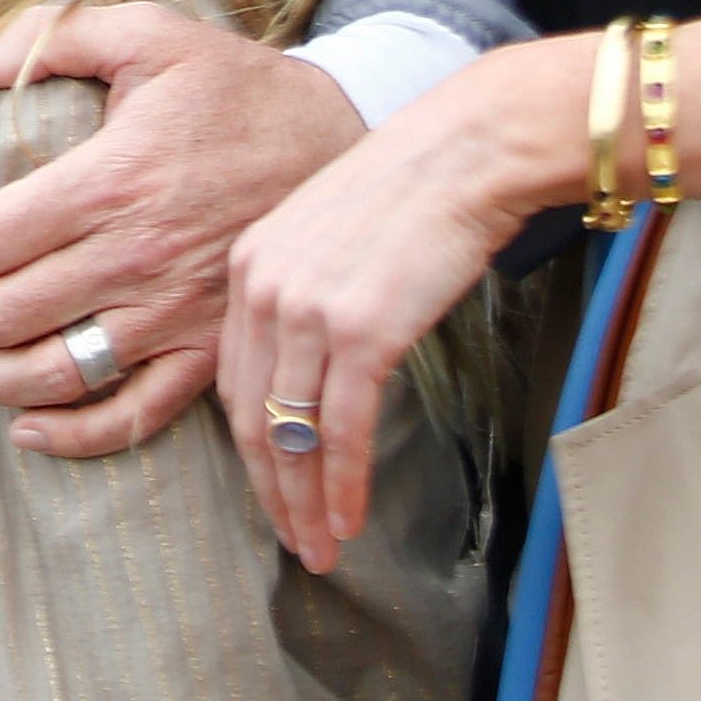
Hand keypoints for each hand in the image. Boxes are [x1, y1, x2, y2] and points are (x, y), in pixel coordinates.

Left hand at [0, 5, 364, 457]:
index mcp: (110, 182)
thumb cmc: (238, 89)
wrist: (341, 142)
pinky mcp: (207, 353)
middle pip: (0, 315)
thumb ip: (55, 36)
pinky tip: (30, 427)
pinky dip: (70, 436)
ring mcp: (173, 316)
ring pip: (51, 375)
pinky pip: (131, 417)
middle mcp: (134, 259)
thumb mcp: (152, 35)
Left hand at [215, 38, 576, 573]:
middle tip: (292, 541)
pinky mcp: (362, 331)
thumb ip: (305, 295)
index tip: (272, 488)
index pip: (233, 378)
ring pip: (289, 433)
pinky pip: (339, 430)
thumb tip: (314, 368)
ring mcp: (308, 311)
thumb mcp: (329, 234)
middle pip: (249, 415)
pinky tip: (350, 519)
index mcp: (250, 266)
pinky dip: (342, 484)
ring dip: (305, 504)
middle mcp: (264, 289)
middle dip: (271, 490)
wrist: (467, 151)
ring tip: (321, 549)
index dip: (252, 445)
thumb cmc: (413, 190)